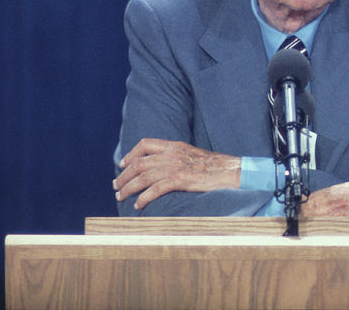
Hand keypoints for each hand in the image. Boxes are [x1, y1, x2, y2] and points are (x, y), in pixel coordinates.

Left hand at [113, 138, 239, 209]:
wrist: (232, 171)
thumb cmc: (215, 167)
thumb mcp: (193, 156)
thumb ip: (177, 158)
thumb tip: (162, 168)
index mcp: (176, 145)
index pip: (146, 144)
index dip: (131, 154)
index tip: (123, 164)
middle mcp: (173, 153)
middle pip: (140, 163)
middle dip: (125, 175)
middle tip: (116, 185)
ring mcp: (177, 166)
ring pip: (144, 177)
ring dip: (129, 188)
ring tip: (121, 196)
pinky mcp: (182, 179)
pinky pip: (156, 189)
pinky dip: (144, 198)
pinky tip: (138, 205)